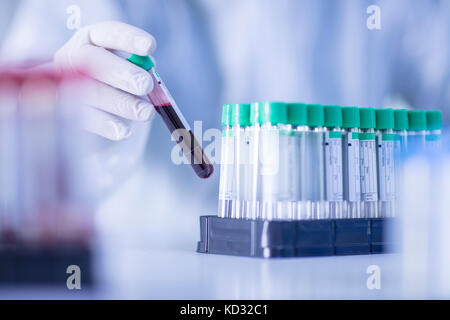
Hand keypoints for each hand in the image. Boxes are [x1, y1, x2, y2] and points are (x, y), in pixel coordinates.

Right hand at [54, 21, 156, 140]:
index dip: (129, 39)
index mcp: (90, 39)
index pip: (108, 33)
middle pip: (95, 61)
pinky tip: (125, 132)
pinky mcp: (67, 112)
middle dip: (123, 73)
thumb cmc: (112, 76)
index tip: (150, 47)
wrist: (81, 99)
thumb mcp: (124, 64)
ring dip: (123, 103)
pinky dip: (109, 126)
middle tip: (145, 85)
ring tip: (146, 113)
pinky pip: (88, 119)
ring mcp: (67, 84)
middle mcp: (73, 57)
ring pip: (93, 93)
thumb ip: (137, 67)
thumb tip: (150, 76)